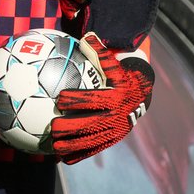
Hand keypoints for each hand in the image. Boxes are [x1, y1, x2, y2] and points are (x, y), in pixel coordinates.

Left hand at [50, 32, 153, 163]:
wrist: (141, 96)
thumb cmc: (120, 76)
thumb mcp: (114, 63)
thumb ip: (100, 51)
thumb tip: (87, 35)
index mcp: (115, 97)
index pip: (93, 99)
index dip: (77, 99)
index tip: (59, 99)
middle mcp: (116, 117)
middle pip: (90, 124)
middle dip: (71, 127)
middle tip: (52, 128)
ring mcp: (114, 131)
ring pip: (91, 141)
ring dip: (72, 146)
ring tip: (53, 148)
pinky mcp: (112, 140)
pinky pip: (94, 150)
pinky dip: (79, 155)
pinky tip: (62, 159)